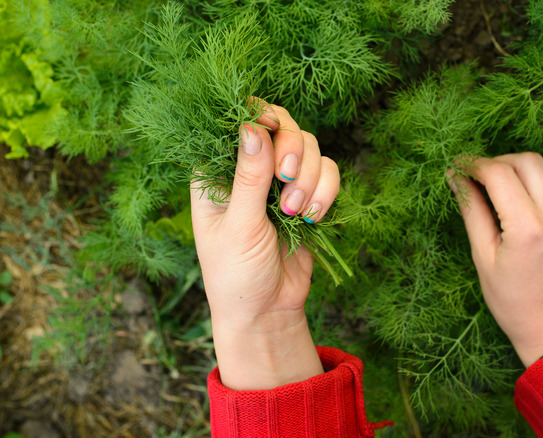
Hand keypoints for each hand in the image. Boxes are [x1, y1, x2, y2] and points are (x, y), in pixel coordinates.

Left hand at [190, 102, 339, 389]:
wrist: (267, 312)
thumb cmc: (236, 273)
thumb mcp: (239, 226)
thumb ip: (249, 177)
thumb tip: (252, 128)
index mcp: (216, 172)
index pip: (235, 122)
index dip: (256, 115)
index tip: (271, 127)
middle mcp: (248, 169)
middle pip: (280, 125)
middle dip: (290, 150)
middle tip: (286, 179)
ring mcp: (279, 181)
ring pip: (308, 146)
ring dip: (309, 177)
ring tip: (296, 213)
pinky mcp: (307, 195)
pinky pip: (327, 172)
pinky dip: (325, 190)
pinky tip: (312, 218)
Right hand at [450, 153, 542, 366]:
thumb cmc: (512, 302)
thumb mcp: (483, 257)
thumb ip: (471, 211)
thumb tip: (454, 178)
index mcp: (529, 229)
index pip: (499, 174)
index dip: (473, 165)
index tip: (457, 168)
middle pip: (527, 161)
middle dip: (497, 161)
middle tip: (476, 177)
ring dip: (517, 170)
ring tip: (495, 188)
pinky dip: (534, 186)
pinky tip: (517, 203)